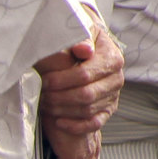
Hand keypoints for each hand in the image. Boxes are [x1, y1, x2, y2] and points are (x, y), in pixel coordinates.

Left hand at [37, 24, 123, 140]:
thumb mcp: (82, 32)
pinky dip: (75, 125)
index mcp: (112, 58)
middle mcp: (116, 79)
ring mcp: (113, 96)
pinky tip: (59, 122)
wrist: (90, 51)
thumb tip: (83, 50)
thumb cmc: (81, 42)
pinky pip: (94, 123)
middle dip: (58, 97)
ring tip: (45, 104)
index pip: (84, 75)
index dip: (60, 80)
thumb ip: (81, 39)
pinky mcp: (107, 110)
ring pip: (87, 110)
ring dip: (62, 110)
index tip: (43, 80)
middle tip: (41, 94)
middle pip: (85, 95)